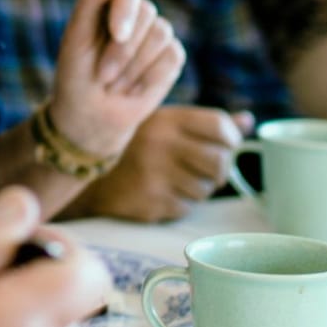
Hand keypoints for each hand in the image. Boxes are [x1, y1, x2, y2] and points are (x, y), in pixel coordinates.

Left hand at [47, 0, 186, 157]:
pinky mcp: (172, 56)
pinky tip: (133, 89)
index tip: (117, 33)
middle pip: (147, 12)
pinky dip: (149, 78)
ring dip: (133, 66)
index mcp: (108, 0)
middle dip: (123, 49)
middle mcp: (135, 13)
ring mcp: (157, 33)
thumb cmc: (76, 75)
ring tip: (113, 83)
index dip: (127, 6)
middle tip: (102, 74)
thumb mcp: (76, 37)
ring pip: (162, 33)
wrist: (90, 118)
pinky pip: (172, 56)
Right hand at [71, 106, 244, 222]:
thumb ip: (202, 123)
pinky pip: (185, 208)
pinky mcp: (150, 202)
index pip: (220, 126)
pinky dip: (180, 204)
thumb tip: (247, 122)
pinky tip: (162, 193)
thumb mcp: (162, 122)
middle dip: (219, 169)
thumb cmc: (131, 143)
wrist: (79, 167)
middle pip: (219, 161)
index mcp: (167, 118)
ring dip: (199, 189)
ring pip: (205, 189)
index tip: (227, 145)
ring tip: (178, 180)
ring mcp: (156, 175)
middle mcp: (162, 144)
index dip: (231, 138)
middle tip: (207, 170)